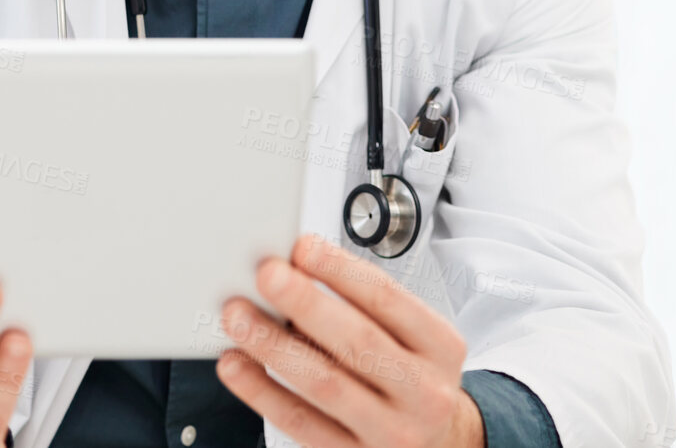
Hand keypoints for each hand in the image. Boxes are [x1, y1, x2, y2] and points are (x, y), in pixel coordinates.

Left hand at [216, 233, 484, 447]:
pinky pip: (301, 423)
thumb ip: (364, 306)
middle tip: (266, 275)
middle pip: (358, 342)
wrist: (439, 444)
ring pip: (325, 384)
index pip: (388, 299)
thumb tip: (296, 269)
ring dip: (274, 345)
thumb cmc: (412, 378)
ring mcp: (392, 432)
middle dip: (306, 303)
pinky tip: (236, 365)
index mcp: (439, 347)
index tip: (302, 248)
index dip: (341, 270)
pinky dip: (262, 391)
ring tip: (238, 317)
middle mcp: (423, 392)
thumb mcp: (412, 338)